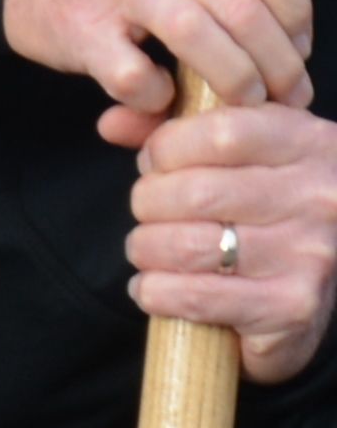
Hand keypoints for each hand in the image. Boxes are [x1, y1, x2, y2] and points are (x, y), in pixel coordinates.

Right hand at [6, 0, 311, 118]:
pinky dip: (157, 96)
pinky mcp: (79, 28)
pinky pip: (132, 75)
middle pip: (241, 7)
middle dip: (277, 61)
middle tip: (287, 89)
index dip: (297, 7)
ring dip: (234, 81)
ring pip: (197, 38)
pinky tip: (165, 97)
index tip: (299, 41)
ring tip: (247, 103)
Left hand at [133, 98, 336, 382]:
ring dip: (146, 249)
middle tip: (150, 212)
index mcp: (311, 144)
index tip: (156, 163)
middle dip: (148, 203)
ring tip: (151, 249)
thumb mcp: (248, 153)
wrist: (326, 277)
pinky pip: (191, 295)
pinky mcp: (291, 305)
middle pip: (194, 193)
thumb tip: (112, 122)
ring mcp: (308, 253)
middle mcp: (317, 196)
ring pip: (185, 246)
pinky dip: (154, 291)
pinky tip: (156, 287)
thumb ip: (180, 131)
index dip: (167, 147)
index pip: (221, 134)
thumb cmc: (274, 208)